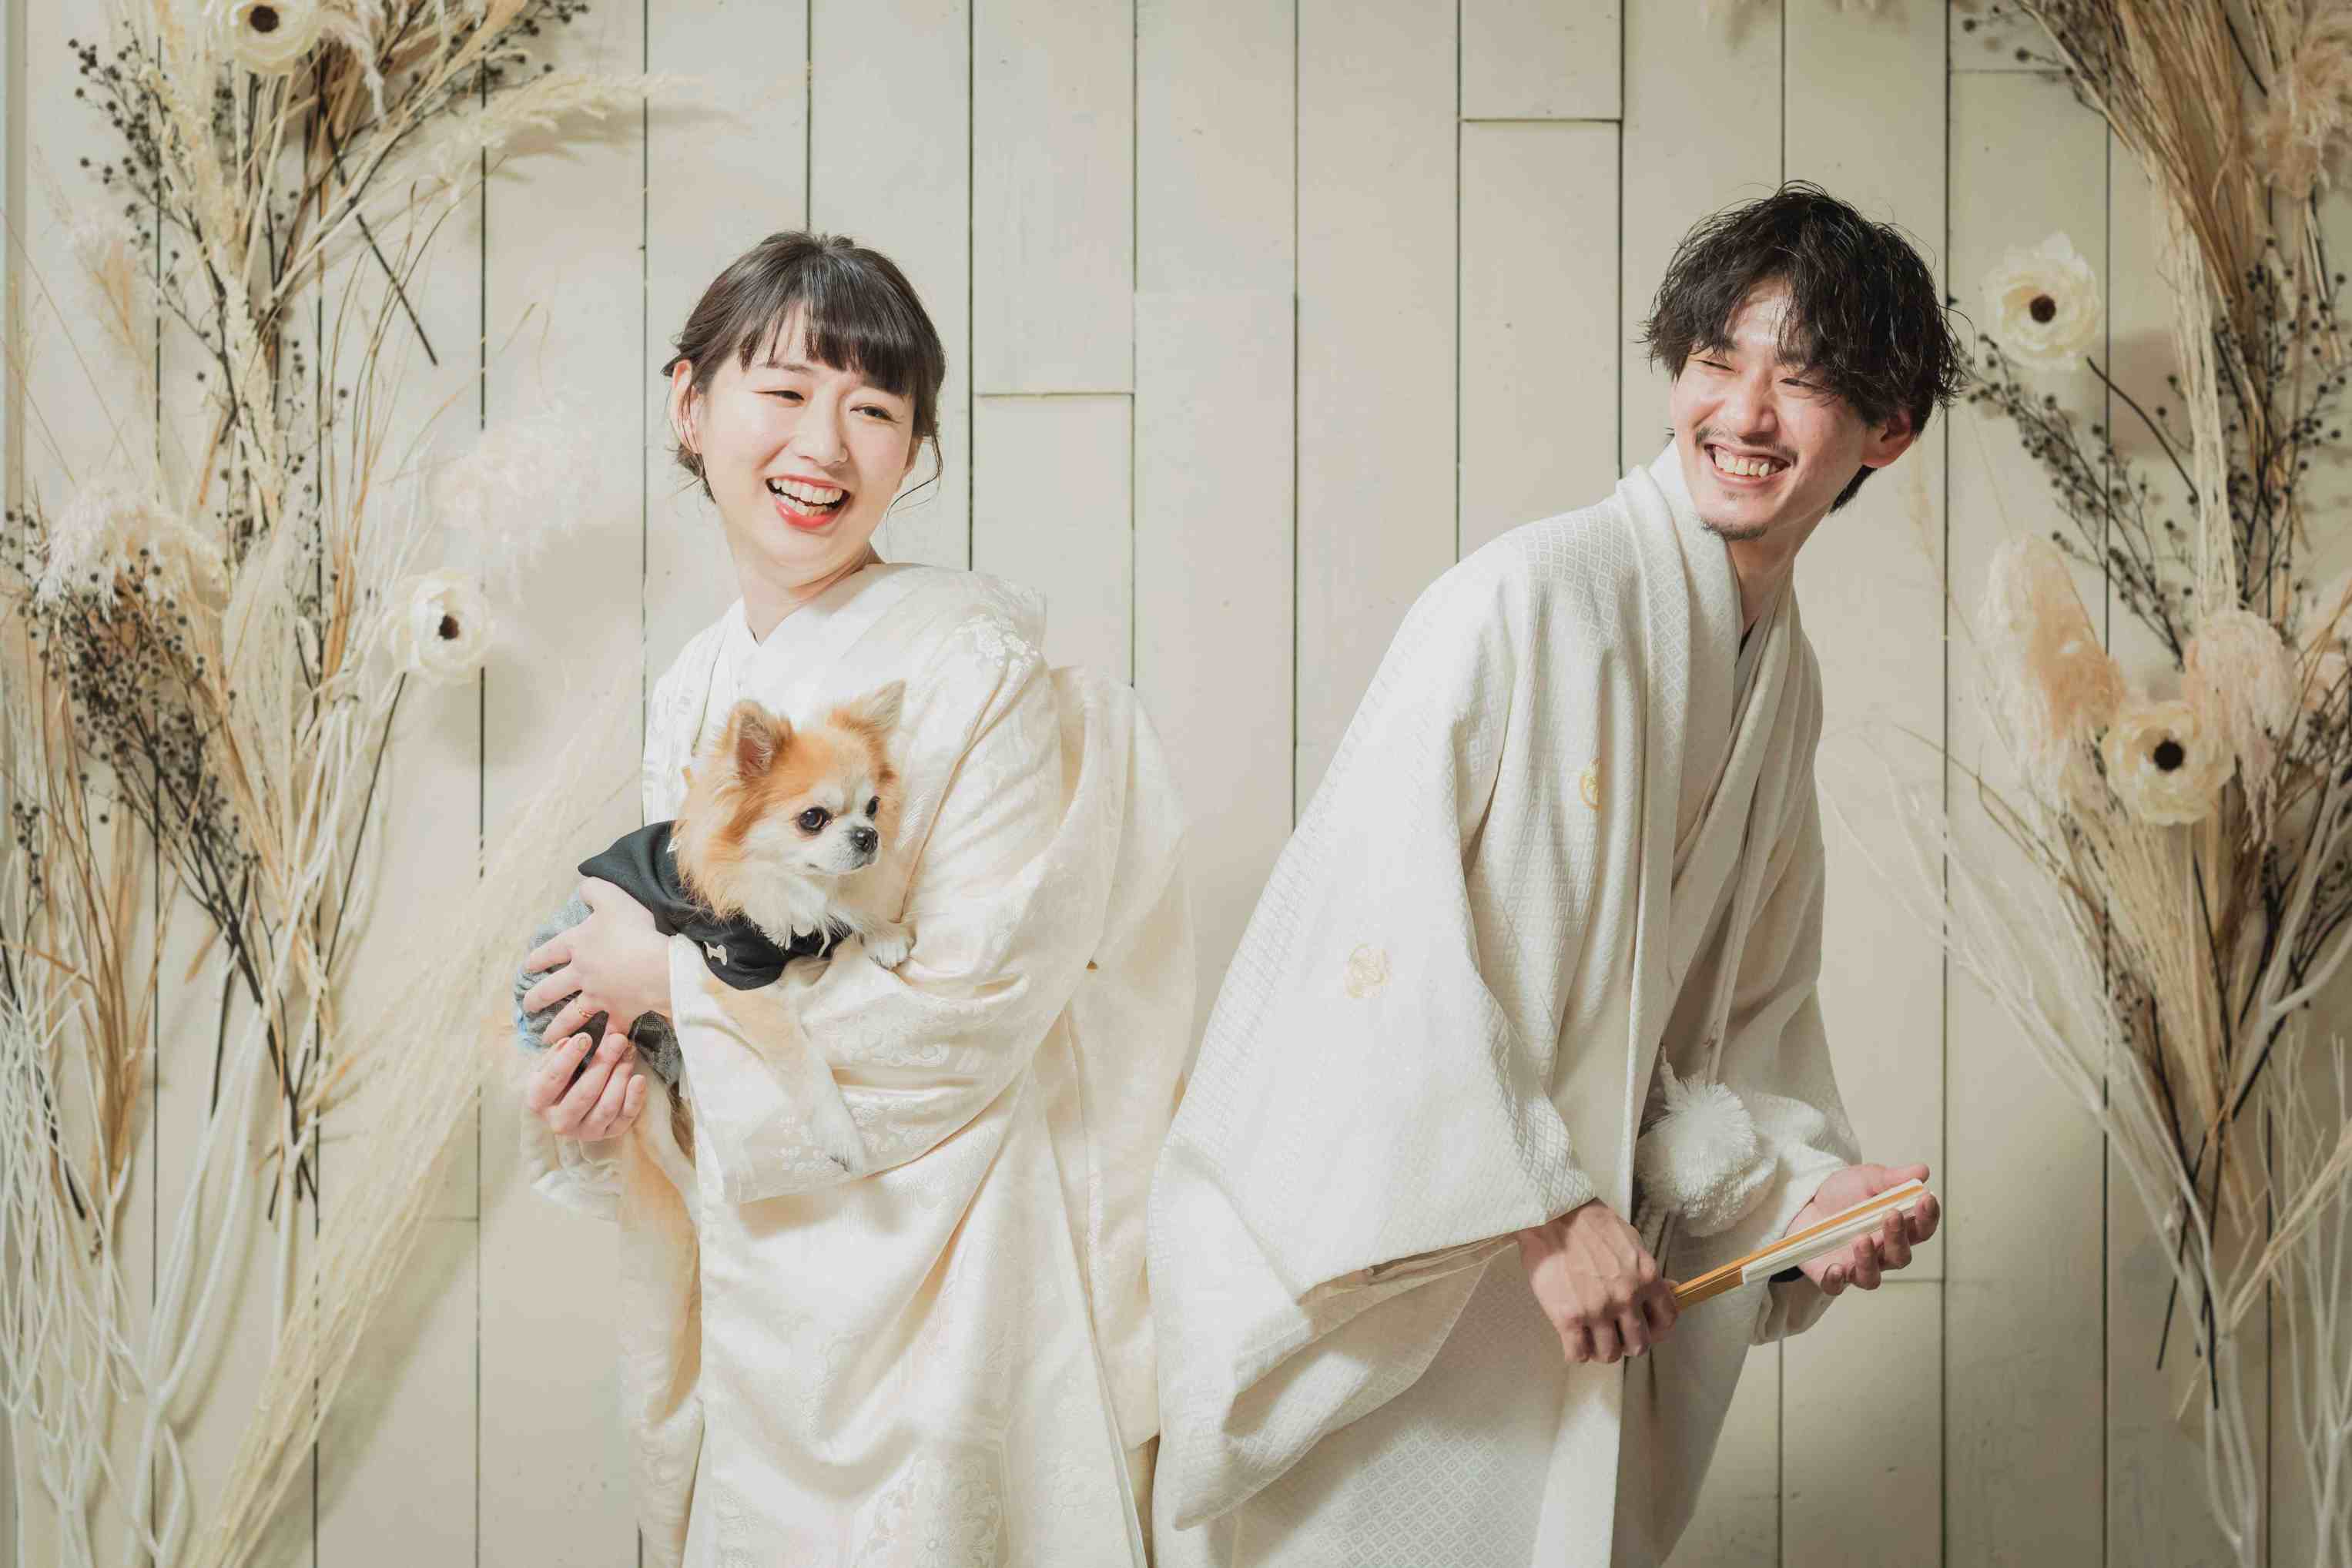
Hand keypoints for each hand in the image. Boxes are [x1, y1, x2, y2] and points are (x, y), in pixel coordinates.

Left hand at [521, 877, 671, 1046]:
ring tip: (547, 1039)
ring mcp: (599, 996)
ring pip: (572, 1015)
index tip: (526, 968)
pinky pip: (610, 1032)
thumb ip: (593, 890)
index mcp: (576, 945)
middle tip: (527, 1007)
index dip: (536, 960)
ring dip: (558, 1028)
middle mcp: (581, 974)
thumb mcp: (611, 898)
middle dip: (537, 999)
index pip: (548, 952)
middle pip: (552, 988)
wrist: (658, 965)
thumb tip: (583, 888)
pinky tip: (599, 1054)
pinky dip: (605, 1045)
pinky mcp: (620, 1012)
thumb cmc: (634, 929)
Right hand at [523, 1028, 647, 1141]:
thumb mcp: (550, 1063)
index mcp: (538, 1101)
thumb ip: (558, 1053)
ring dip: (620, 1077)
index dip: (569, 1058)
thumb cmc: (559, 1077)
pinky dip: (634, 1099)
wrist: (567, 1103)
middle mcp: (559, 1122)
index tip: (585, 1037)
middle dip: (603, 1063)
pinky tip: (639, 1079)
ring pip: (606, 1107)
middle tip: (618, 1039)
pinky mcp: (608, 1134)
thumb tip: (569, 1042)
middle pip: (584, 1093)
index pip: (553, 1079)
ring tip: (628, 1053)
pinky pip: (624, 1118)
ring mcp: (585, 1131)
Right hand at [1515, 1199, 1678, 1364]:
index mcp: (1645, 1277)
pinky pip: (1577, 1354)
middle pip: (1638, 1345)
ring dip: (1600, 1350)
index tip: (1646, 1330)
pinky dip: (1575, 1352)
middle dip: (1627, 1343)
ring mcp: (1597, 1310)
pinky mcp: (1568, 1317)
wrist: (1552, 1215)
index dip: (1658, 1330)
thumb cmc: (1589, 1223)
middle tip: (1614, 1334)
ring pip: (1609, 1354)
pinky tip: (1571, 1339)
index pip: (1667, 1319)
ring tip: (1590, 1337)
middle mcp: (1626, 1297)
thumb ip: (1646, 1271)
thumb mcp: (1630, 1242)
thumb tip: (1668, 1288)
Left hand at [1786, 1162, 1940, 1295]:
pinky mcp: (1830, 1274)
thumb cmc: (1843, 1193)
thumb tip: (1921, 1171)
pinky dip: (1836, 1281)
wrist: (1805, 1200)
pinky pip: (1835, 1287)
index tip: (1926, 1200)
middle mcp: (1880, 1252)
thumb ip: (1892, 1178)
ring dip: (1869, 1260)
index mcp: (1896, 1229)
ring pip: (1871, 1277)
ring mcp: (1856, 1266)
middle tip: (1891, 1214)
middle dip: (1898, 1237)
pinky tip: (1836, 1268)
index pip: (1921, 1230)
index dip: (1927, 1218)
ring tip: (1861, 1238)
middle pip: (1900, 1256)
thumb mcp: (1867, 1178)